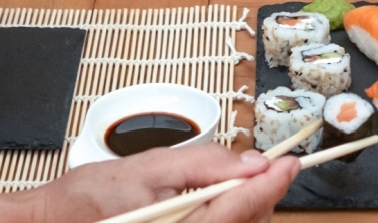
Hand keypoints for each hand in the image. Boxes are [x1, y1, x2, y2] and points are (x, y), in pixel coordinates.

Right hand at [36, 144, 299, 222]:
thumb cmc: (86, 199)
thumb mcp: (145, 166)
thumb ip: (202, 163)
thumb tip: (250, 160)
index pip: (242, 207)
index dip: (273, 184)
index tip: (291, 163)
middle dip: (261, 198)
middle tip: (267, 170)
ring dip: (246, 210)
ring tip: (242, 185)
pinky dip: (227, 219)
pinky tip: (220, 203)